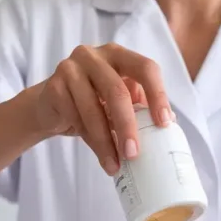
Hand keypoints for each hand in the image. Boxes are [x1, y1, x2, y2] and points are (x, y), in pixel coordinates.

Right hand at [34, 43, 173, 174]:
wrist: (50, 108)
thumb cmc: (92, 103)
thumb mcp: (118, 102)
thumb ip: (140, 107)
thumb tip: (170, 124)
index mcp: (118, 55)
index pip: (145, 68)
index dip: (157, 95)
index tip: (164, 124)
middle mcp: (94, 56)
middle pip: (118, 91)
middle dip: (127, 126)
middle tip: (133, 153)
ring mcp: (71, 69)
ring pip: (94, 109)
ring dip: (106, 142)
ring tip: (115, 165)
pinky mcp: (54, 87)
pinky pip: (75, 118)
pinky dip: (90, 141)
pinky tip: (99, 155)